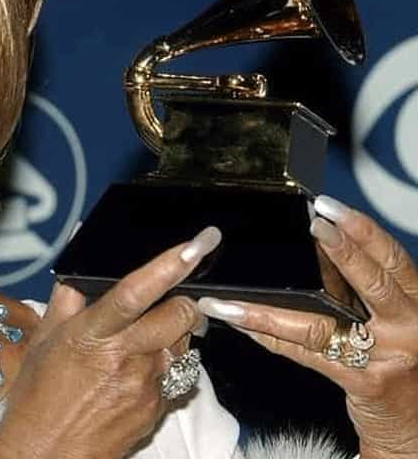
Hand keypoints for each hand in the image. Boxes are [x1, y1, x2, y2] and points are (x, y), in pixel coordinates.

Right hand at [0, 226, 219, 458]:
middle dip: (183, 300)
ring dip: (174, 333)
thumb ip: (67, 294)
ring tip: (142, 340)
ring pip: (184, 343)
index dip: (169, 265)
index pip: (136, 292)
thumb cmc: (37, 396)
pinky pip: (178, 374)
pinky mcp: (158, 408)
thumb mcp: (44, 339)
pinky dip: (166, 365)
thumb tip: (79, 256)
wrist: (46, 455)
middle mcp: (125, 358)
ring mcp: (146, 386)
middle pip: (181, 315)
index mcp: (92, 334)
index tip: (197, 244)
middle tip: (167, 300)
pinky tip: (137, 371)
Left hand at [197, 196, 417, 458]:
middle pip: (374, 281)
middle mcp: (408, 326)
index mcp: (415, 301)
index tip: (329, 207)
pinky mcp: (364, 382)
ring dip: (267, 309)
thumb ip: (362, 286)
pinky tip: (241, 323)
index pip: (391, 258)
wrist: (414, 421)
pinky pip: (307, 354)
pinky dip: (270, 336)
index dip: (362, 230)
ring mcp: (386, 356)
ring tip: (230, 298)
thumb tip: (316, 241)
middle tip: (313, 222)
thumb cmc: (393, 356)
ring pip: (320, 324)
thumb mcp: (390, 315)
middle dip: (344, 249)